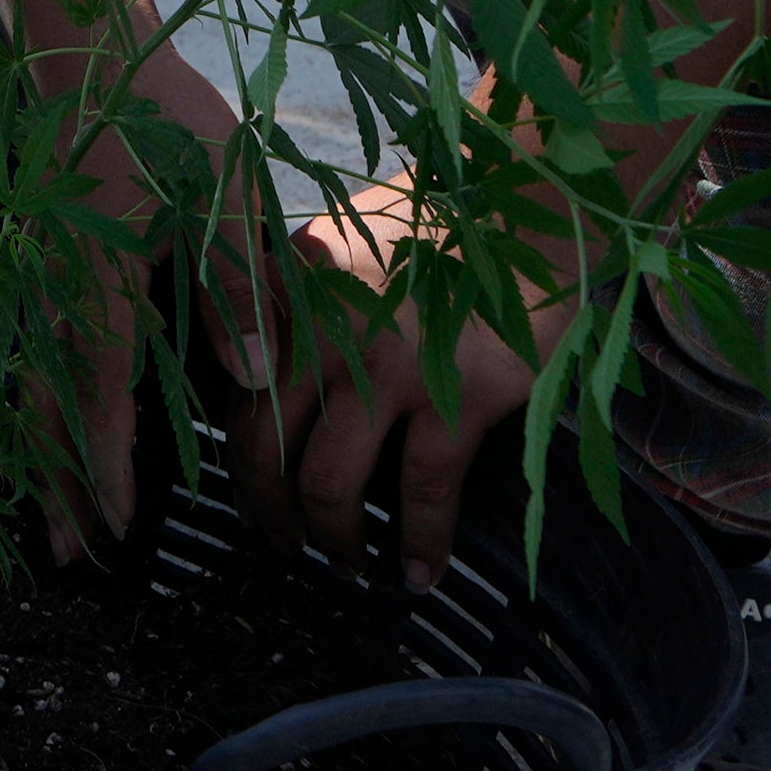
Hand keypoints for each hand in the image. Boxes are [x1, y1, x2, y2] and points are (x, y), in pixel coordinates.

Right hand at [49, 41, 248, 556]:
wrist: (79, 38)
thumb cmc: (159, 112)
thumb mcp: (221, 195)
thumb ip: (240, 288)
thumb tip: (258, 382)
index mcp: (101, 277)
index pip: (103, 392)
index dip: (109, 465)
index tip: (118, 529)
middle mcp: (52, 286)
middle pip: (46, 406)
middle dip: (59, 484)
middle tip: (69, 559)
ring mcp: (30, 270)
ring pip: (27, 382)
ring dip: (41, 452)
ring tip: (49, 514)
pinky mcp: (27, 252)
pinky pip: (24, 347)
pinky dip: (36, 401)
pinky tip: (49, 426)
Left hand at [231, 178, 544, 591]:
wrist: (535, 197)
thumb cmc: (440, 223)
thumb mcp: (346, 244)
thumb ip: (301, 306)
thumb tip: (269, 385)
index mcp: (286, 289)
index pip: (236, 390)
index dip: (239, 456)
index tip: (253, 493)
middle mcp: (322, 329)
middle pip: (264, 447)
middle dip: (268, 514)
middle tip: (285, 549)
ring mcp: (389, 364)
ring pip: (330, 483)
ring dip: (332, 541)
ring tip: (346, 566)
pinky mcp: (460, 393)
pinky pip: (423, 492)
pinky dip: (420, 544)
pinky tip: (421, 574)